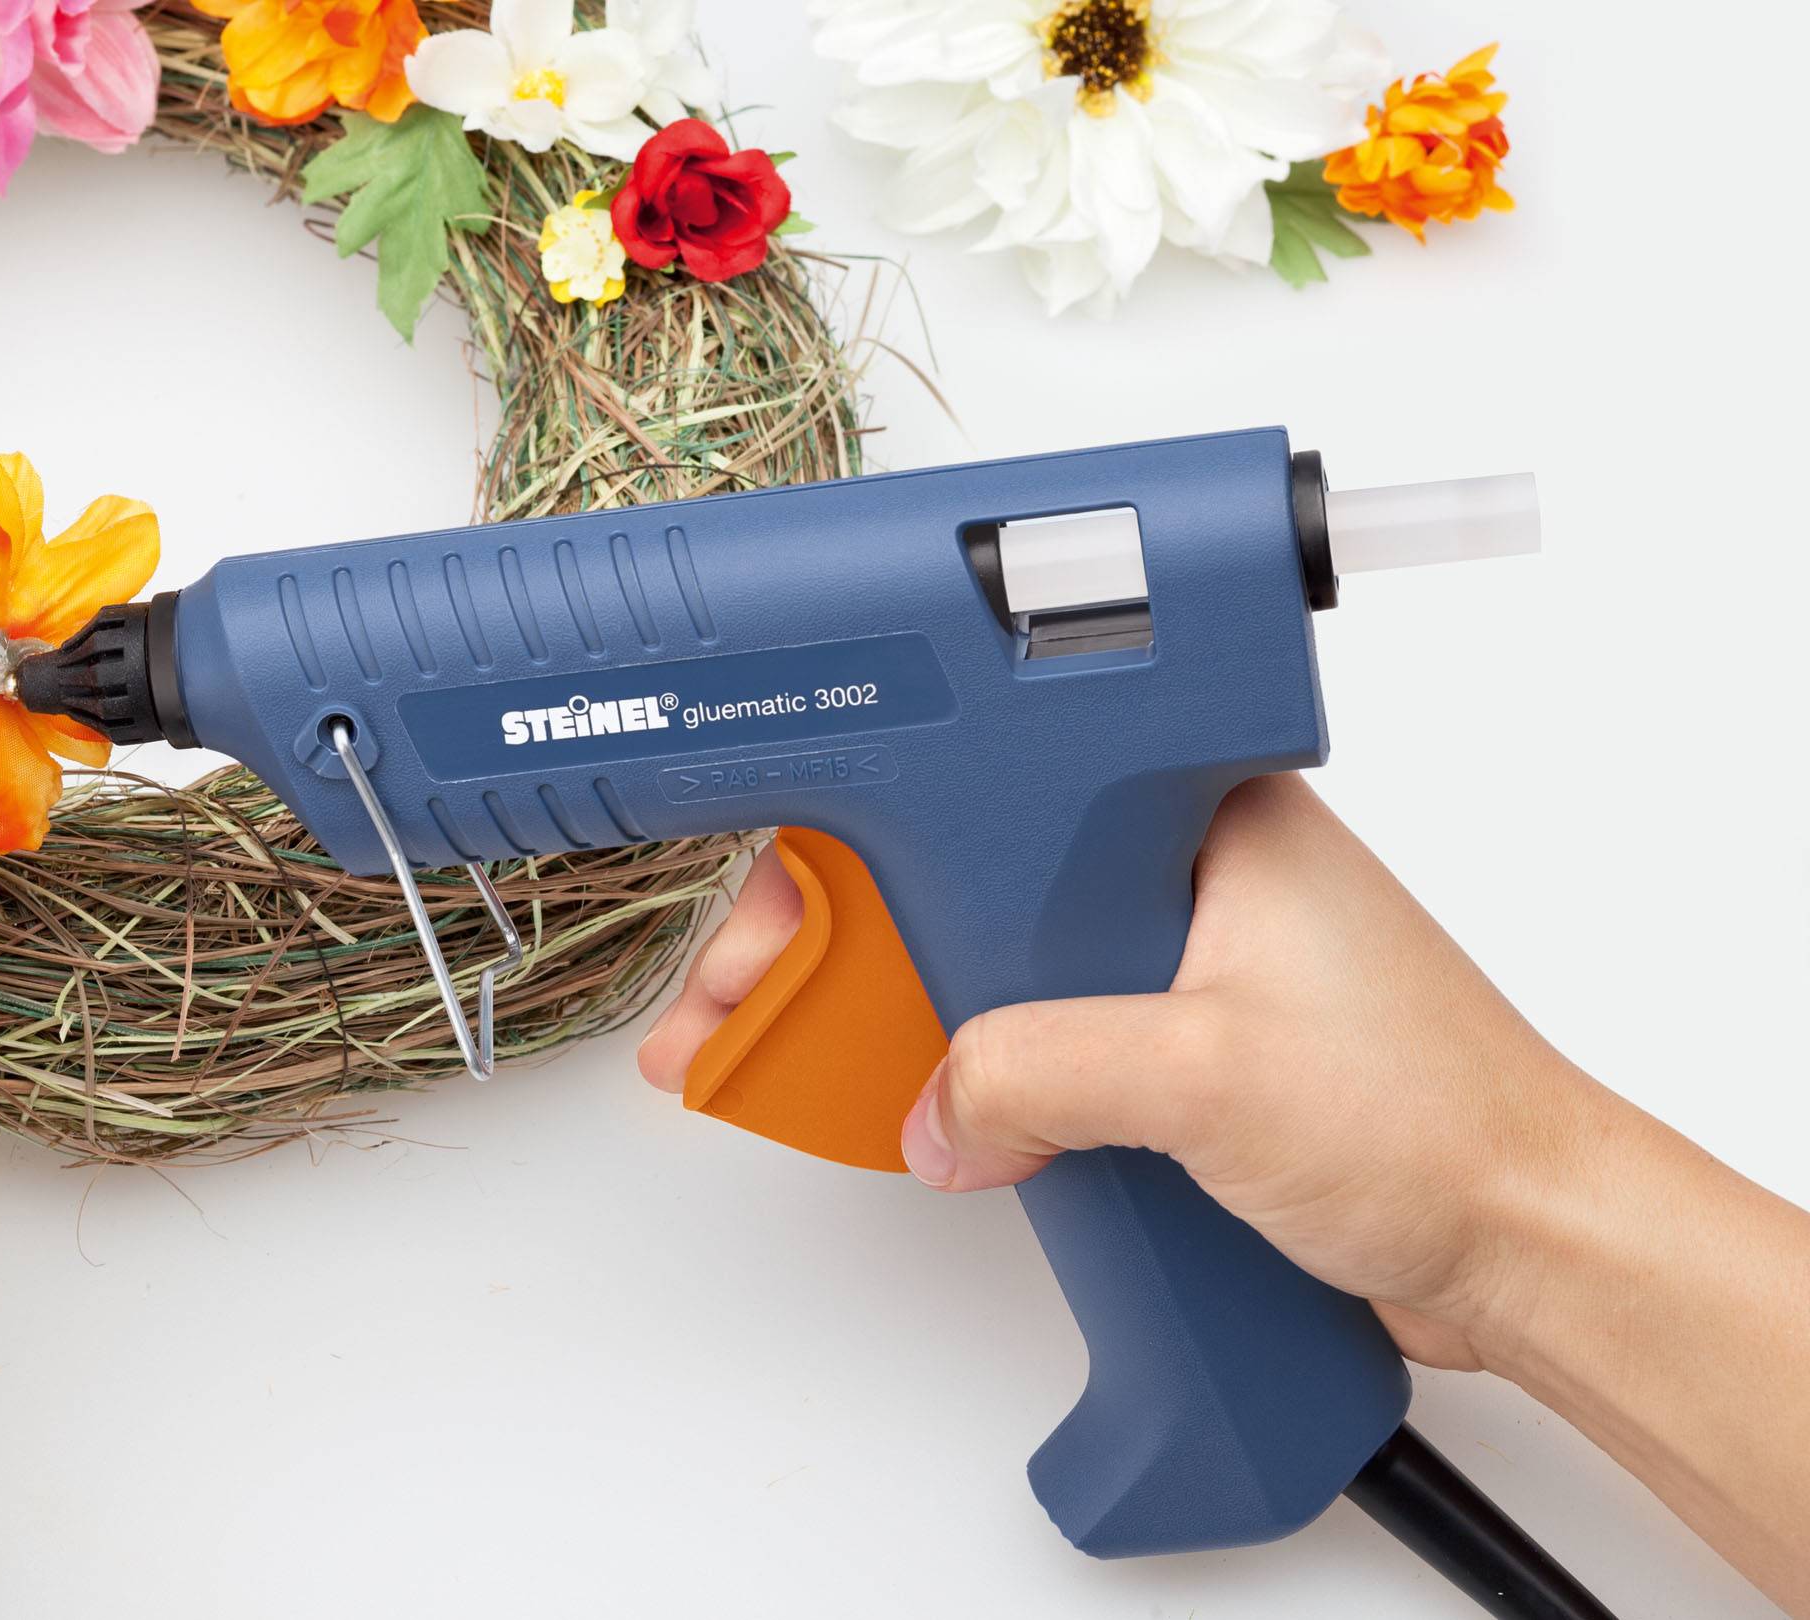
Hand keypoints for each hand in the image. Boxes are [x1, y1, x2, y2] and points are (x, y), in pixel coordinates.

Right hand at [639, 776, 1809, 1609]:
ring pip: (976, 965)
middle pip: (948, 878)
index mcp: (1186, 808)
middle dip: (823, 946)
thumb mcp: (1208, 1080)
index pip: (974, 789)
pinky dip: (952, 1075)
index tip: (764, 904)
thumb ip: (1043, 1073)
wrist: (1528, 1247)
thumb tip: (936, 1106)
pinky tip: (897, 1114)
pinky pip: (1023, 1041)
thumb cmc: (1438, 1122)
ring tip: (766, 1067)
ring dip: (876, 1016)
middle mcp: (1166, 867)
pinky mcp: (1165, 1048)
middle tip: (727, 1019)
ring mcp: (1162, 960)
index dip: (848, 842)